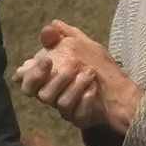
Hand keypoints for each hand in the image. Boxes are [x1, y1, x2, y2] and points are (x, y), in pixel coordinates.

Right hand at [23, 20, 141, 141]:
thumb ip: (64, 36)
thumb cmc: (96, 64)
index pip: (25, 81)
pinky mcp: (79, 119)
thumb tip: (51, 26)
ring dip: (76, 85)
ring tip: (91, 72)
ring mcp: (65, 110)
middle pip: (40, 94)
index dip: (30, 73)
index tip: (46, 60)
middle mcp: (52, 95)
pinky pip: (78, 113)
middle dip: (56, 79)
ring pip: (61, 103)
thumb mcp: (81, 45)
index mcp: (46, 78)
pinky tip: (94, 89)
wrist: (121, 87)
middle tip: (72, 64)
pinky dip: (86, 99)